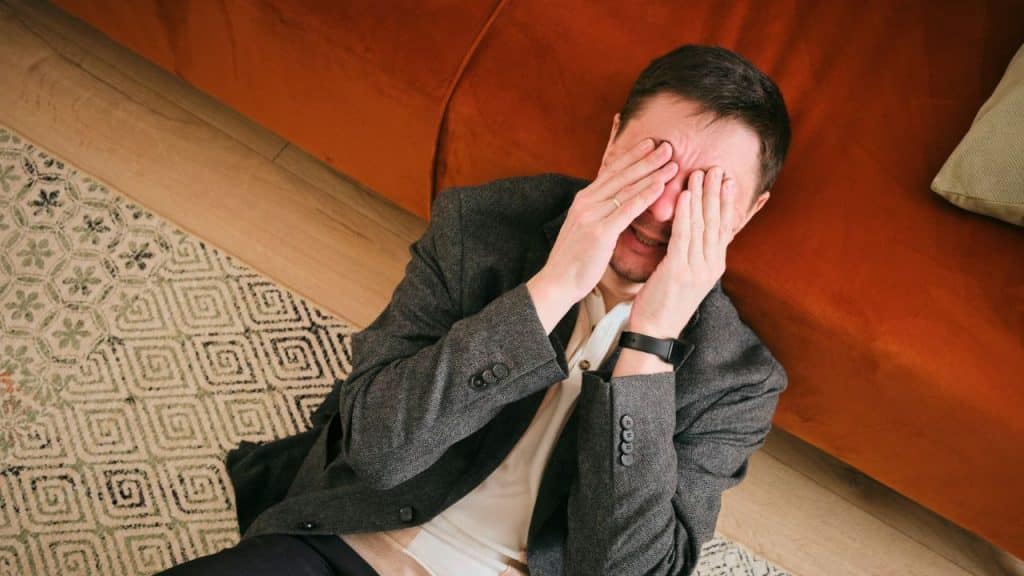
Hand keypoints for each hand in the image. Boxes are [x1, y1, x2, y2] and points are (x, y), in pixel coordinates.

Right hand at [536, 138, 678, 304]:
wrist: (557, 282)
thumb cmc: (575, 259)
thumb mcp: (584, 228)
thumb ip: (599, 212)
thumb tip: (615, 203)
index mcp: (583, 199)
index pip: (611, 172)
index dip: (632, 156)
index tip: (650, 143)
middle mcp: (586, 202)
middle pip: (621, 175)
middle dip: (646, 158)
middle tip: (668, 146)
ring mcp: (592, 215)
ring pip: (627, 188)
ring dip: (651, 173)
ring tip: (672, 162)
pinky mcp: (599, 232)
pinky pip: (627, 209)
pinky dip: (645, 195)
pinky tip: (660, 186)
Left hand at [628, 166, 738, 337]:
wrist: (656, 330)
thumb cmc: (666, 300)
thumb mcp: (688, 274)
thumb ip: (696, 252)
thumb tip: (700, 231)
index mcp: (715, 264)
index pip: (726, 227)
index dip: (727, 202)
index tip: (728, 179)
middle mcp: (711, 265)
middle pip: (718, 222)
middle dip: (718, 192)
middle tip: (718, 167)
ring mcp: (698, 269)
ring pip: (703, 225)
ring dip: (702, 196)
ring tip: (700, 173)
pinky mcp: (680, 271)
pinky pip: (684, 236)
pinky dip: (686, 214)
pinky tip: (685, 196)